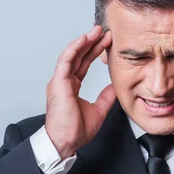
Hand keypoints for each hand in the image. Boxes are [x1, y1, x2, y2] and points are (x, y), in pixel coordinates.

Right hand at [45, 25, 115, 158]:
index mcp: (71, 86)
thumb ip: (106, 97)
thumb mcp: (98, 111)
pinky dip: (74, 48)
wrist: (64, 142)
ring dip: (84, 41)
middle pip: (79, 56)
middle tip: (104, 31)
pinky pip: (66, 61)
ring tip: (96, 31)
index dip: (95, 51)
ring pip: (72, 55)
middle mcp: (64, 81)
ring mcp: (60, 81)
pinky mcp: (58, 83)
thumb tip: (115, 87)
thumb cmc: (75, 131)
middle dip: (91, 42)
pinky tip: (84, 39)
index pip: (84, 63)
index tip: (107, 42)